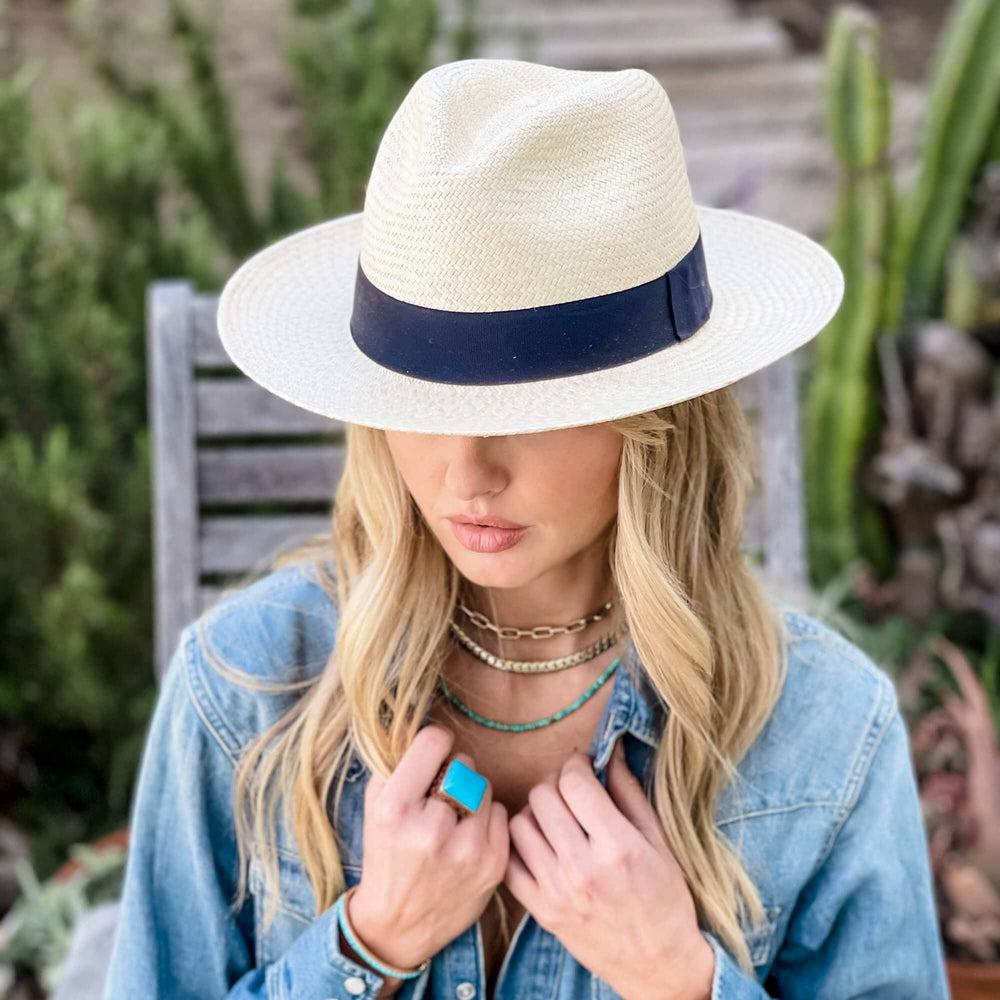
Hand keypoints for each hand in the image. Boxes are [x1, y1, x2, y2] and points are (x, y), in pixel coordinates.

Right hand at [349, 724, 508, 970]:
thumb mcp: (375, 805)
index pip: (435, 741)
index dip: (434, 745)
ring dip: (472, 797)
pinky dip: (486, 822)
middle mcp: (431, 829)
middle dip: (453, 774)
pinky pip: (501, 814)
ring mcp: (466, 850)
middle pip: (464, 764)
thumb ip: (401, 762)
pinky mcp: (493, 865)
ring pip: (485, 787)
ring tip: (452, 821)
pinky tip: (467, 840)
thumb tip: (432, 720)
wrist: (398, 925)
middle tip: (438, 799)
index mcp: (395, 808)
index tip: (431, 756)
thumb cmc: (386, 853)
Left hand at [502, 738, 713, 999]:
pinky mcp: (540, 910)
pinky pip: (509, 861)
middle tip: (570, 791)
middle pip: (542, 796)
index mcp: (616, 847)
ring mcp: (557, 891)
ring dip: (536, 812)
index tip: (584, 767)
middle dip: (555, 783)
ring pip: (520, 823)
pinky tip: (540, 844)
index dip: (576, 764)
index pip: (574, 782)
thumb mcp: (658, 842)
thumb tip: (609, 749)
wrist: (656, 964)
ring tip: (556, 818)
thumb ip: (629, 792)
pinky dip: (520, 845)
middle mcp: (582, 868)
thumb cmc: (665, 899)